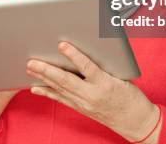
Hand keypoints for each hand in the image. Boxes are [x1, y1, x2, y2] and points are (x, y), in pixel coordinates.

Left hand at [26, 41, 160, 142]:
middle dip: (47, 70)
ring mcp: (84, 104)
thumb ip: (105, 65)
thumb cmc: (131, 97)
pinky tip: (36, 88)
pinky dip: (47, 92)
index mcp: (105, 84)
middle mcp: (92, 95)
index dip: (74, 55)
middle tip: (32, 61)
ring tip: (30, 69)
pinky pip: (61, 99)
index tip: (62, 44)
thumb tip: (88, 49)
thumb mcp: (122, 77)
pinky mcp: (81, 109)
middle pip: (66, 80)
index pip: (87, 67)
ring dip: (43, 78)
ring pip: (60, 89)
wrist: (136, 121)